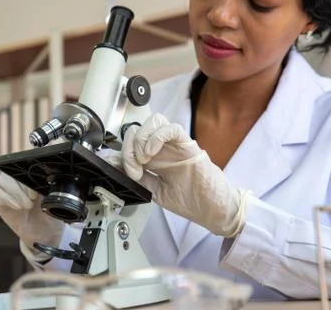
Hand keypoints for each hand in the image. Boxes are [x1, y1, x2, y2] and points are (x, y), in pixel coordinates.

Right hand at [0, 173, 64, 252]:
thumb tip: (46, 180)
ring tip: (27, 206)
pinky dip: (6, 198)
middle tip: (32, 200)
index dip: (28, 175)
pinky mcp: (0, 200)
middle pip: (12, 172)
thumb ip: (49, 190)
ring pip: (3, 180)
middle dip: (22, 186)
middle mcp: (19, 181)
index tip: (36, 191)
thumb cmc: (51, 215)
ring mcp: (8, 190)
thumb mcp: (55, 201)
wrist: (44, 233)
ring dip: (15, 193)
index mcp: (34, 177)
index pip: (25, 166)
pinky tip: (17, 207)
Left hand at [121, 113, 249, 237]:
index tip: (121, 169)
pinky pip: (172, 129)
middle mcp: (164, 149)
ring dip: (142, 138)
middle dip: (130, 145)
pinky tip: (151, 153)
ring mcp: (176, 145)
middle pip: (141, 128)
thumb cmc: (190, 200)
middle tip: (134, 166)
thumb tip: (118, 167)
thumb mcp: (155, 191)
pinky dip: (157, 137)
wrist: (212, 209)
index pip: (133, 142)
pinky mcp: (189, 146)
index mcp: (156, 159)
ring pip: (155, 121)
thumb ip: (139, 178)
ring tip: (144, 159)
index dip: (121, 152)